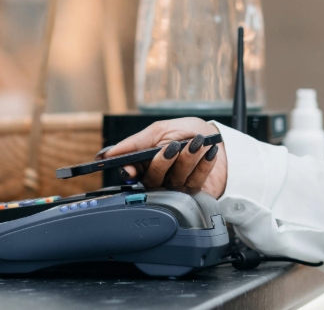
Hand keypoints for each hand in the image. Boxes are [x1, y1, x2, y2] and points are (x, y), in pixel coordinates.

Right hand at [100, 118, 227, 197]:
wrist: (215, 138)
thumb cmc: (186, 132)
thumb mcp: (160, 130)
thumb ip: (136, 142)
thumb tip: (109, 153)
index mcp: (145, 163)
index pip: (131, 173)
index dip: (129, 172)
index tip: (130, 168)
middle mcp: (159, 178)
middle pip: (152, 179)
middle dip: (162, 162)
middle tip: (174, 146)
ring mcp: (176, 187)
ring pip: (175, 180)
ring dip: (187, 159)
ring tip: (197, 143)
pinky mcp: (195, 193)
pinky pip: (196, 182)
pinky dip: (203, 165)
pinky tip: (209, 152)